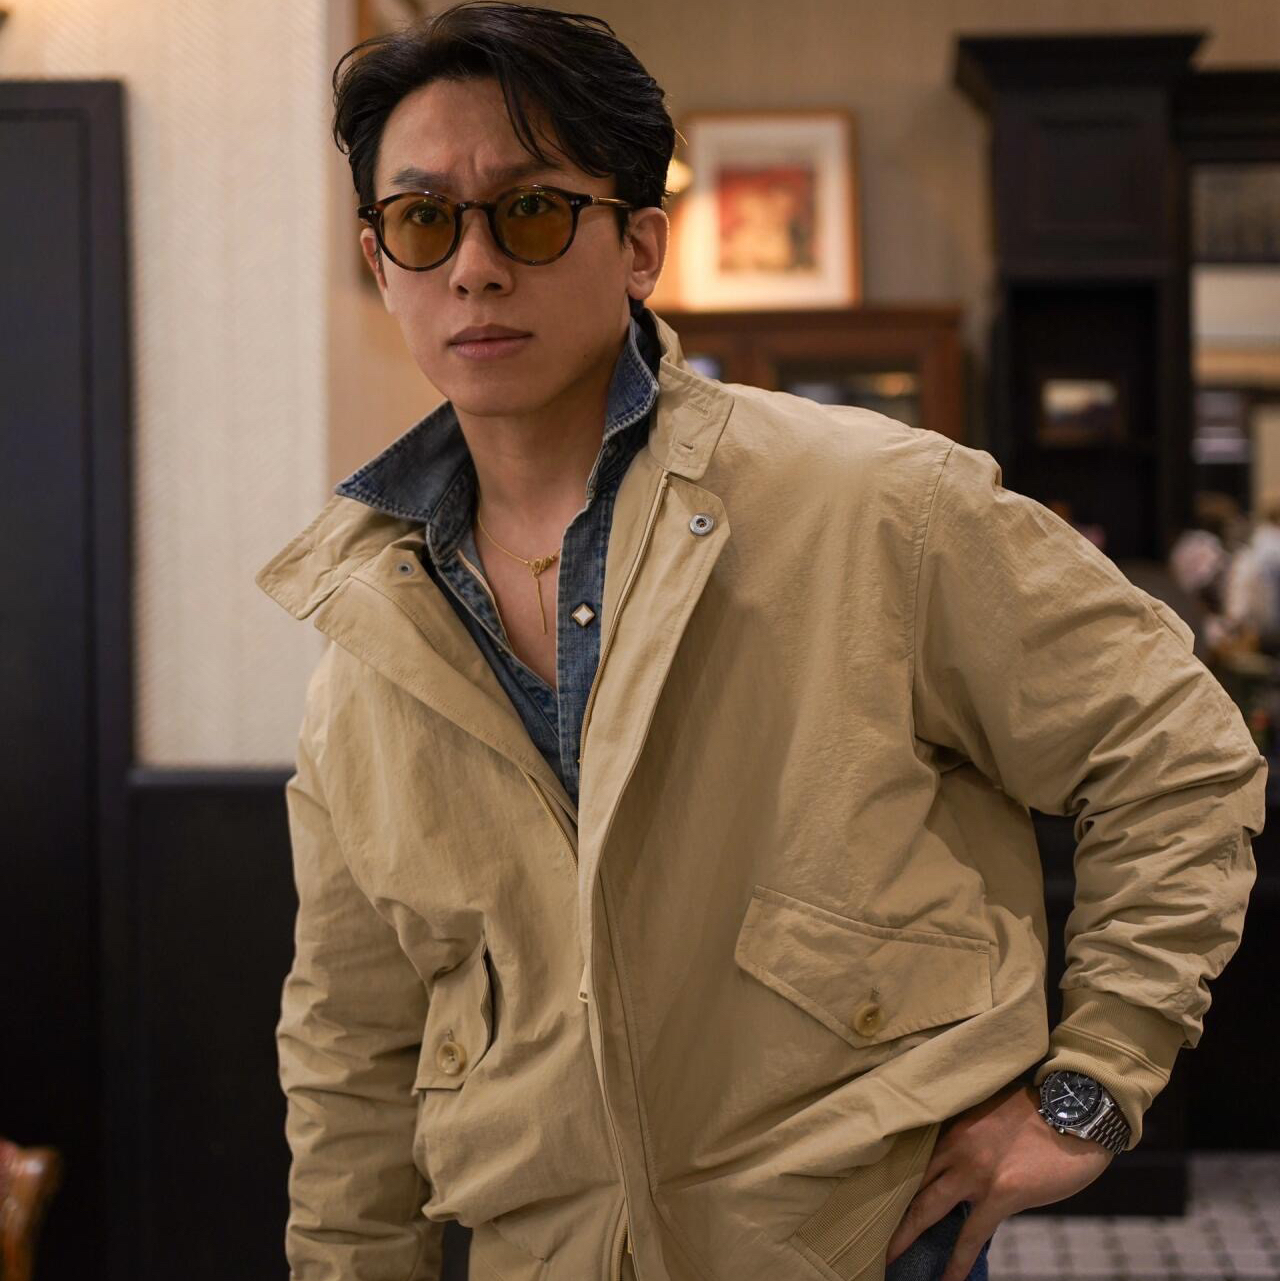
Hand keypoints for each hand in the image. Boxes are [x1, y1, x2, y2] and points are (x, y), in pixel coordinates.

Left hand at [882, 1082, 1114, 1280]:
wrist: (1078, 1108)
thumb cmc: (1041, 1110)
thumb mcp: (993, 1115)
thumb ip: (971, 1138)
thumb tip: (961, 1164)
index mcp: (952, 1126)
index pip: (910, 1155)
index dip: (890, 1178)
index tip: (868, 1193)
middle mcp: (955, 1146)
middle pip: (909, 1182)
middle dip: (886, 1210)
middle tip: (864, 1231)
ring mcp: (975, 1172)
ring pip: (928, 1208)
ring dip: (906, 1236)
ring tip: (887, 1259)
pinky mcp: (1002, 1194)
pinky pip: (972, 1236)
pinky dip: (957, 1262)